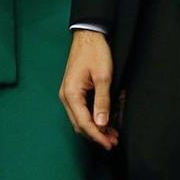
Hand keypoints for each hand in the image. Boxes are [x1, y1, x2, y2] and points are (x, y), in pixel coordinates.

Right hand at [59, 30, 118, 149]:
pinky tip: (104, 121)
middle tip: (113, 141)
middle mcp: (66, 96)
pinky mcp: (73, 90)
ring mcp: (68, 93)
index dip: (97, 136)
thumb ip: (102, 102)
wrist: (88, 35)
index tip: (109, 144)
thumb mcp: (103, 77)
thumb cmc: (94, 52)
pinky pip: (81, 110)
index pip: (84, 123)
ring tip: (111, 134)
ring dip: (95, 128)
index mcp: (71, 93)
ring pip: (80, 119)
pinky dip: (92, 118)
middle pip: (79, 124)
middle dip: (96, 135)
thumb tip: (101, 124)